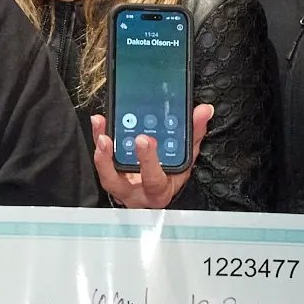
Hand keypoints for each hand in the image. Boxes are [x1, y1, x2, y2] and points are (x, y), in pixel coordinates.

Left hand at [89, 104, 213, 208]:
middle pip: (117, 183)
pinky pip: (101, 160)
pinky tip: (99, 123)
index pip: (153, 181)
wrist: (159, 186)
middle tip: (108, 137)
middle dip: (110, 160)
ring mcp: (120, 186)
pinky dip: (98, 140)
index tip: (145, 139)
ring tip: (100, 126)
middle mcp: (135, 193)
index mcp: (159, 190)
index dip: (148, 162)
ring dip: (100, 152)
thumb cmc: (173, 174)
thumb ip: (195, 133)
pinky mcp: (110, 174)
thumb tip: (204, 110)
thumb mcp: (188, 156)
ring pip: (104, 174)